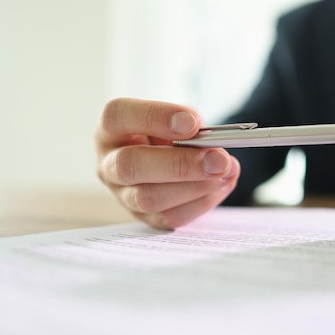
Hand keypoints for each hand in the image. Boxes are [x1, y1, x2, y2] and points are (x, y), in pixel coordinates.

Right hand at [95, 98, 239, 228]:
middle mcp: (108, 163)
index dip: (155, 117)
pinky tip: (222, 186)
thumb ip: (190, 126)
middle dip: (180, 164)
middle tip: (218, 160)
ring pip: (148, 198)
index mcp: (111, 129)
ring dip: (194, 187)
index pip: (118, 116)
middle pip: (130, 165)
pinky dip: (201, 203)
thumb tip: (212, 149)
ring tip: (225, 173)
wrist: (172, 158)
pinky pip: (169, 218)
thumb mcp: (177, 119)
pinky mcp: (144, 218)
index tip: (192, 122)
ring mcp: (122, 195)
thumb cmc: (171, 134)